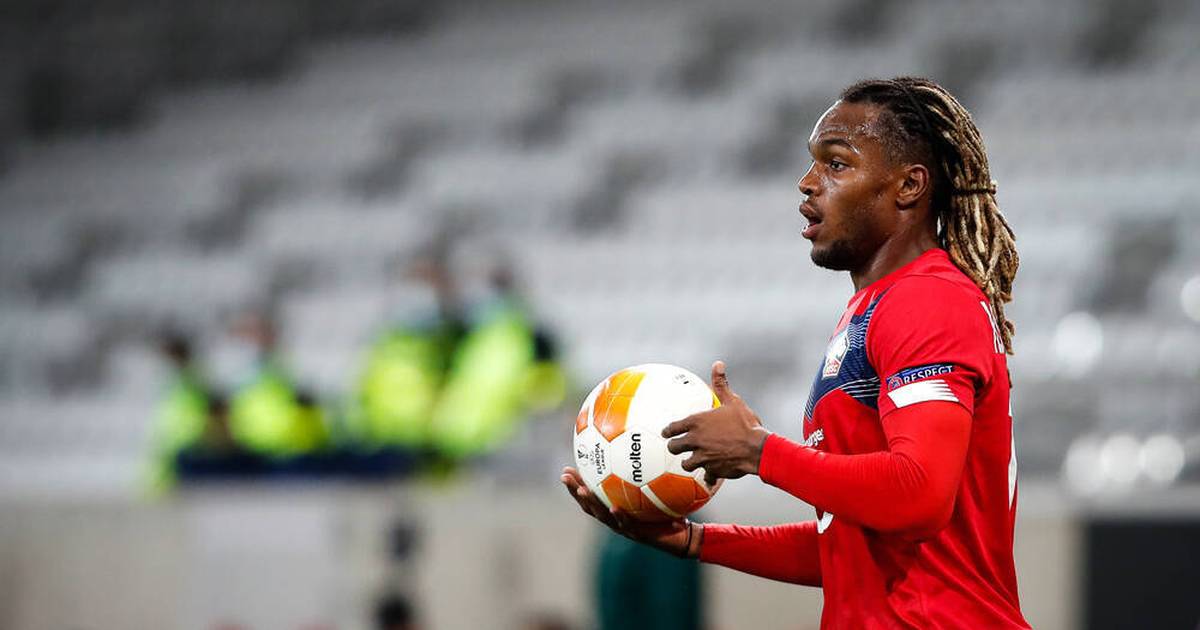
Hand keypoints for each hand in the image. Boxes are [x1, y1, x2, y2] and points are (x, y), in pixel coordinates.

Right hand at [560, 466, 699, 557]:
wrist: (683, 536)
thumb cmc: (670, 510)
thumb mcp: (657, 489)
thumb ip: (649, 473)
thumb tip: (648, 445)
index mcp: (615, 507)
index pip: (591, 496)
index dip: (577, 485)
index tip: (566, 469)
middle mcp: (616, 518)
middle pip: (589, 505)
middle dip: (575, 491)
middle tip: (565, 476)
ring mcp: (625, 528)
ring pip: (602, 515)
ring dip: (591, 503)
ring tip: (582, 490)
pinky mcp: (639, 535)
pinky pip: (627, 524)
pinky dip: (619, 516)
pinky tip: (614, 507)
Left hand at [663, 360, 771, 484]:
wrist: (757, 448)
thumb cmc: (745, 423)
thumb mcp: (733, 401)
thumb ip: (721, 384)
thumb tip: (717, 364)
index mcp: (697, 423)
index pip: (673, 427)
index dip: (667, 430)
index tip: (665, 432)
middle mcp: (696, 441)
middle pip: (674, 447)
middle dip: (674, 446)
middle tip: (676, 446)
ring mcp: (703, 457)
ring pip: (686, 464)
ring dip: (688, 463)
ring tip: (690, 462)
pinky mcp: (713, 470)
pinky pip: (707, 476)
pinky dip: (709, 478)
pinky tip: (710, 479)